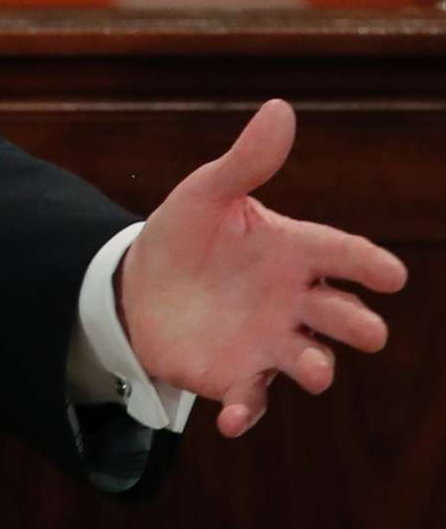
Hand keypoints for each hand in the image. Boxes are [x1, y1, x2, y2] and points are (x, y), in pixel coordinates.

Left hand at [116, 99, 406, 438]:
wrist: (138, 285)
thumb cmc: (185, 235)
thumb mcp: (207, 193)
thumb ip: (246, 160)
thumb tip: (280, 109)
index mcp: (295, 251)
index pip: (344, 254)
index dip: (369, 265)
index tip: (390, 274)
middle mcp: (295, 302)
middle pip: (343, 317)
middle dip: (357, 324)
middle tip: (364, 329)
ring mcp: (272, 342)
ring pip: (311, 361)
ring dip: (317, 367)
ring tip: (315, 369)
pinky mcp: (238, 376)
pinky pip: (253, 400)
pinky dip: (247, 411)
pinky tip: (232, 419)